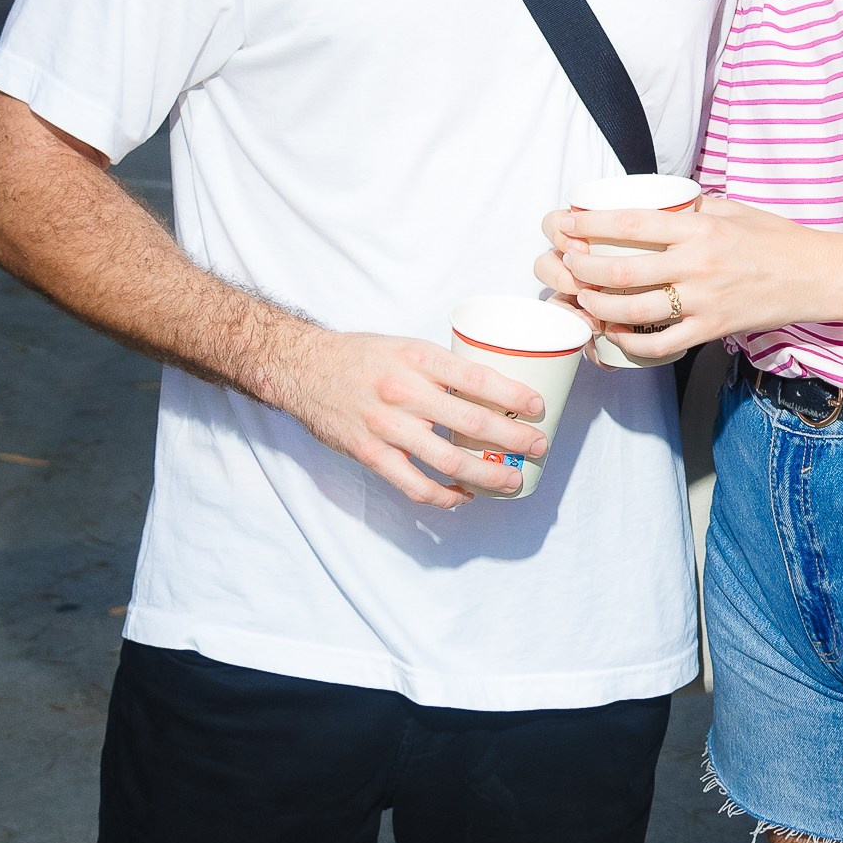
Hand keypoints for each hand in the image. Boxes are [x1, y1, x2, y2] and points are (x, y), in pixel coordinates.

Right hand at [268, 328, 543, 508]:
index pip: (478, 378)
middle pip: (472, 422)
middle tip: (538, 447)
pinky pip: (416, 486)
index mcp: (418, 358)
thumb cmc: (362, 357)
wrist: (304, 370)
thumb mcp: (405, 346)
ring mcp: (386, 427)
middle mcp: (404, 392)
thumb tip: (489, 391)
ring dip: (488, 475)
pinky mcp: (371, 454)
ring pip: (449, 461)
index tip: (538, 407)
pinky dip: (445, 496)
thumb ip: (441, 368)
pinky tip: (464, 495)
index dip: (514, 396)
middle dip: (514, 439)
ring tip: (512, 481)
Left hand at [535, 195, 842, 361]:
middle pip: (622, 271)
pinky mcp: (711, 330)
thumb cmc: (774, 238)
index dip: (590, 225)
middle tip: (564, 262)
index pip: (631, 224)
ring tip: (581, 297)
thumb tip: (653, 206)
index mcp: (699, 229)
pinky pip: (660, 344)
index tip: (566, 223)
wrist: (815, 275)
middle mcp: (697, 265)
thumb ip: (690, 209)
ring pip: (633, 311)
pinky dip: (629, 342)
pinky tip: (613, 333)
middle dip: (582, 268)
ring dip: (597, 306)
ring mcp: (703, 302)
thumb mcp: (731, 209)